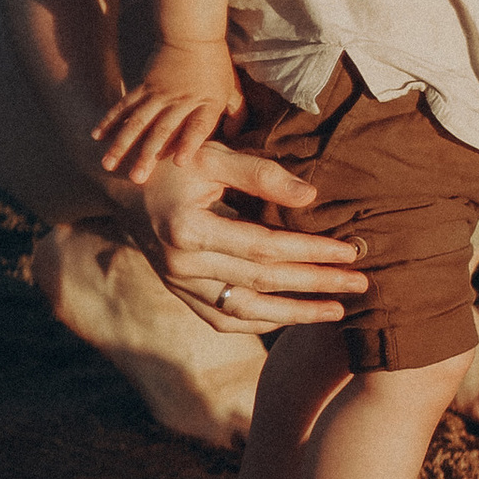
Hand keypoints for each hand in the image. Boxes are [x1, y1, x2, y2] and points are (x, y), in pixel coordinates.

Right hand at [93, 40, 241, 182]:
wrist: (191, 34)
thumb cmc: (216, 68)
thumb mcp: (234, 92)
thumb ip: (236, 117)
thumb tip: (233, 140)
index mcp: (206, 104)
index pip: (198, 126)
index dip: (189, 143)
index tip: (180, 162)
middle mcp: (180, 101)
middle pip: (162, 131)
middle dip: (147, 155)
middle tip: (137, 179)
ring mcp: (158, 94)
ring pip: (137, 122)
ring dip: (121, 144)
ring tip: (108, 164)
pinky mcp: (143, 87)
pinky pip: (124, 106)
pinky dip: (110, 120)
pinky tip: (97, 135)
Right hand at [110, 137, 369, 331]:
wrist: (118, 182)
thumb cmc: (173, 161)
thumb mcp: (212, 155)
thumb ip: (260, 173)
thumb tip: (312, 196)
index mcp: (187, 228)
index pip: (264, 247)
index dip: (310, 251)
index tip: (350, 252)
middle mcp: (179, 263)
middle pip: (261, 282)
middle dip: (316, 285)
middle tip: (360, 283)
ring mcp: (176, 283)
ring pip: (244, 311)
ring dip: (295, 315)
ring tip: (337, 311)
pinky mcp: (177, 292)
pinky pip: (222, 320)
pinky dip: (260, 323)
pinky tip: (295, 319)